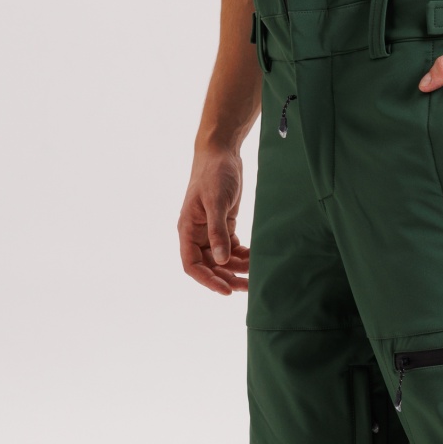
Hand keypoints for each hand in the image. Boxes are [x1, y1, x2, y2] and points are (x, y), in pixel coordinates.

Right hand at [178, 146, 249, 294]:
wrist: (222, 153)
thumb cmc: (214, 174)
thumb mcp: (216, 202)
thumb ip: (218, 232)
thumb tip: (221, 260)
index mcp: (187, 230)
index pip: (192, 265)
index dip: (207, 280)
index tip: (225, 290)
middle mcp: (197, 234)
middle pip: (208, 266)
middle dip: (226, 278)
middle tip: (246, 287)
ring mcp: (210, 231)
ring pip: (221, 259)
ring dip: (236, 270)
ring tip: (254, 278)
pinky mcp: (224, 225)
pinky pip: (231, 248)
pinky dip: (242, 256)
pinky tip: (255, 261)